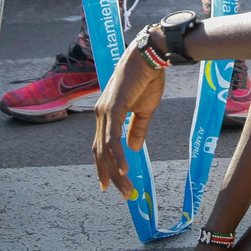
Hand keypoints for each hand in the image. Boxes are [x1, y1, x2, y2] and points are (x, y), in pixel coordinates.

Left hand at [91, 41, 166, 198]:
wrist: (151, 56)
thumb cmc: (148, 78)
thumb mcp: (144, 109)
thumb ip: (137, 129)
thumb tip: (133, 149)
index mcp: (107, 115)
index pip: (100, 146)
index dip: (104, 166)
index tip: (108, 184)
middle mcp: (101, 114)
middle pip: (100, 152)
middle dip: (110, 175)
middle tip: (123, 194)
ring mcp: (104, 111)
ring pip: (105, 149)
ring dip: (115, 172)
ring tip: (126, 188)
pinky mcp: (113, 107)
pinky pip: (112, 137)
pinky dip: (116, 155)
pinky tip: (123, 170)